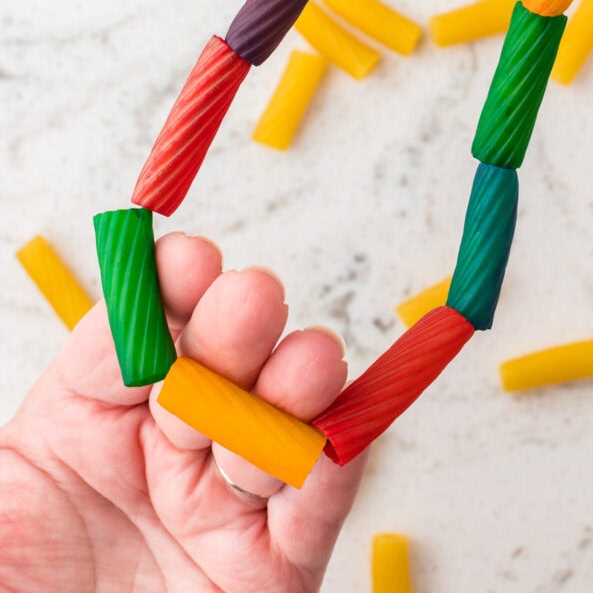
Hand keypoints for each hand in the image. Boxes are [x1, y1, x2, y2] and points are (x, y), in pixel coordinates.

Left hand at [0, 233, 365, 592]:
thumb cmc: (17, 592)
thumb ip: (38, 424)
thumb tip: (114, 302)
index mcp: (84, 420)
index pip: (138, 327)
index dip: (166, 285)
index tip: (181, 261)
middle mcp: (163, 450)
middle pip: (223, 356)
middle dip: (240, 318)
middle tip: (242, 305)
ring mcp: (223, 506)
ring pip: (283, 416)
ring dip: (299, 377)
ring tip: (288, 375)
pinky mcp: (275, 571)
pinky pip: (318, 505)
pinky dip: (333, 463)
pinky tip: (325, 440)